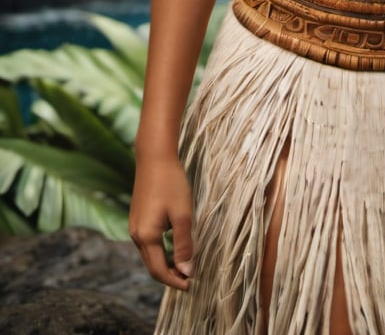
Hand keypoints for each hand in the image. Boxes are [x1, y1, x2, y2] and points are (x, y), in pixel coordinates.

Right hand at [130, 155, 193, 289]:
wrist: (154, 158)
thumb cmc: (171, 183)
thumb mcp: (183, 214)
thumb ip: (183, 244)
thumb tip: (186, 271)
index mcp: (146, 236)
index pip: (159, 270)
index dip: (174, 281)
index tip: (191, 286)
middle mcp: (136, 235)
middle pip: (152, 266)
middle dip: (169, 276)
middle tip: (189, 280)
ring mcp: (134, 227)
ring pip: (149, 255)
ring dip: (165, 264)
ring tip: (184, 266)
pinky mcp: (137, 219)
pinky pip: (147, 243)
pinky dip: (159, 252)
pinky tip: (173, 248)